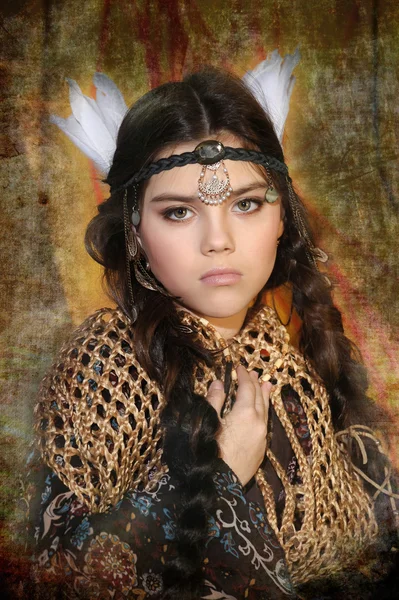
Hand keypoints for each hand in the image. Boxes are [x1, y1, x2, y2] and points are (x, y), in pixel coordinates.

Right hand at [206, 365, 270, 485]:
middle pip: (259, 397)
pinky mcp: (261, 450)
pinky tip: (261, 412)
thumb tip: (219, 383)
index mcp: (245, 413)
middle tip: (254, 373)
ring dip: (264, 396)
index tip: (240, 367)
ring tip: (267, 385)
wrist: (220, 485)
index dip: (244, 376)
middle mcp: (258, 423)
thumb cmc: (210, 451)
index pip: (247, 388)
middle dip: (256, 383)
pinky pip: (265, 424)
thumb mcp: (208, 422)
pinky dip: (264, 412)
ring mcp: (262, 437)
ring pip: (265, 411)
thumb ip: (215, 400)